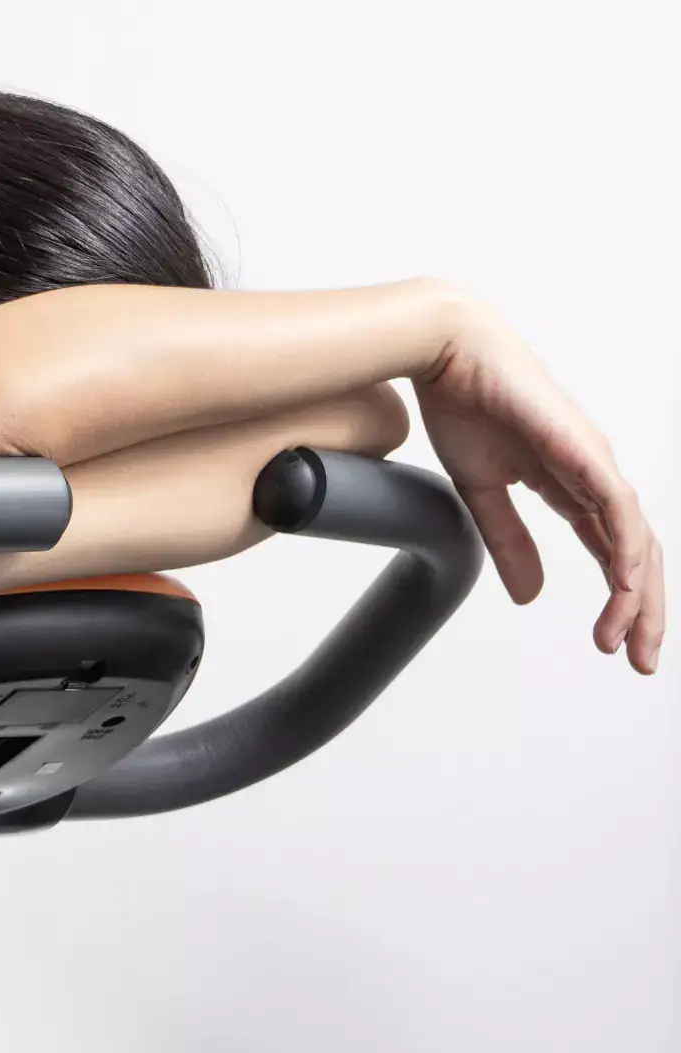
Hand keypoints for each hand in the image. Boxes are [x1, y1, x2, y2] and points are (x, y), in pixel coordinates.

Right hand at [417, 291, 662, 672]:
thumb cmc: (463, 406)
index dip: (620, 600)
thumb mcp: (481, 492)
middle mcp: (595, 476)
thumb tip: (531, 594)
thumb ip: (508, 541)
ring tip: (625, 637)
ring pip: (635, 538)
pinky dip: (626, 550)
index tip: (612, 645)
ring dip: (637, 593)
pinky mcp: (582, 449)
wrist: (448, 352)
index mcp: (572, 485)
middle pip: (637, 553)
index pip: (612, 551)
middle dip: (644, 610)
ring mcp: (594, 461)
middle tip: (639, 660)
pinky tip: (626, 585)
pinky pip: (617, 509)